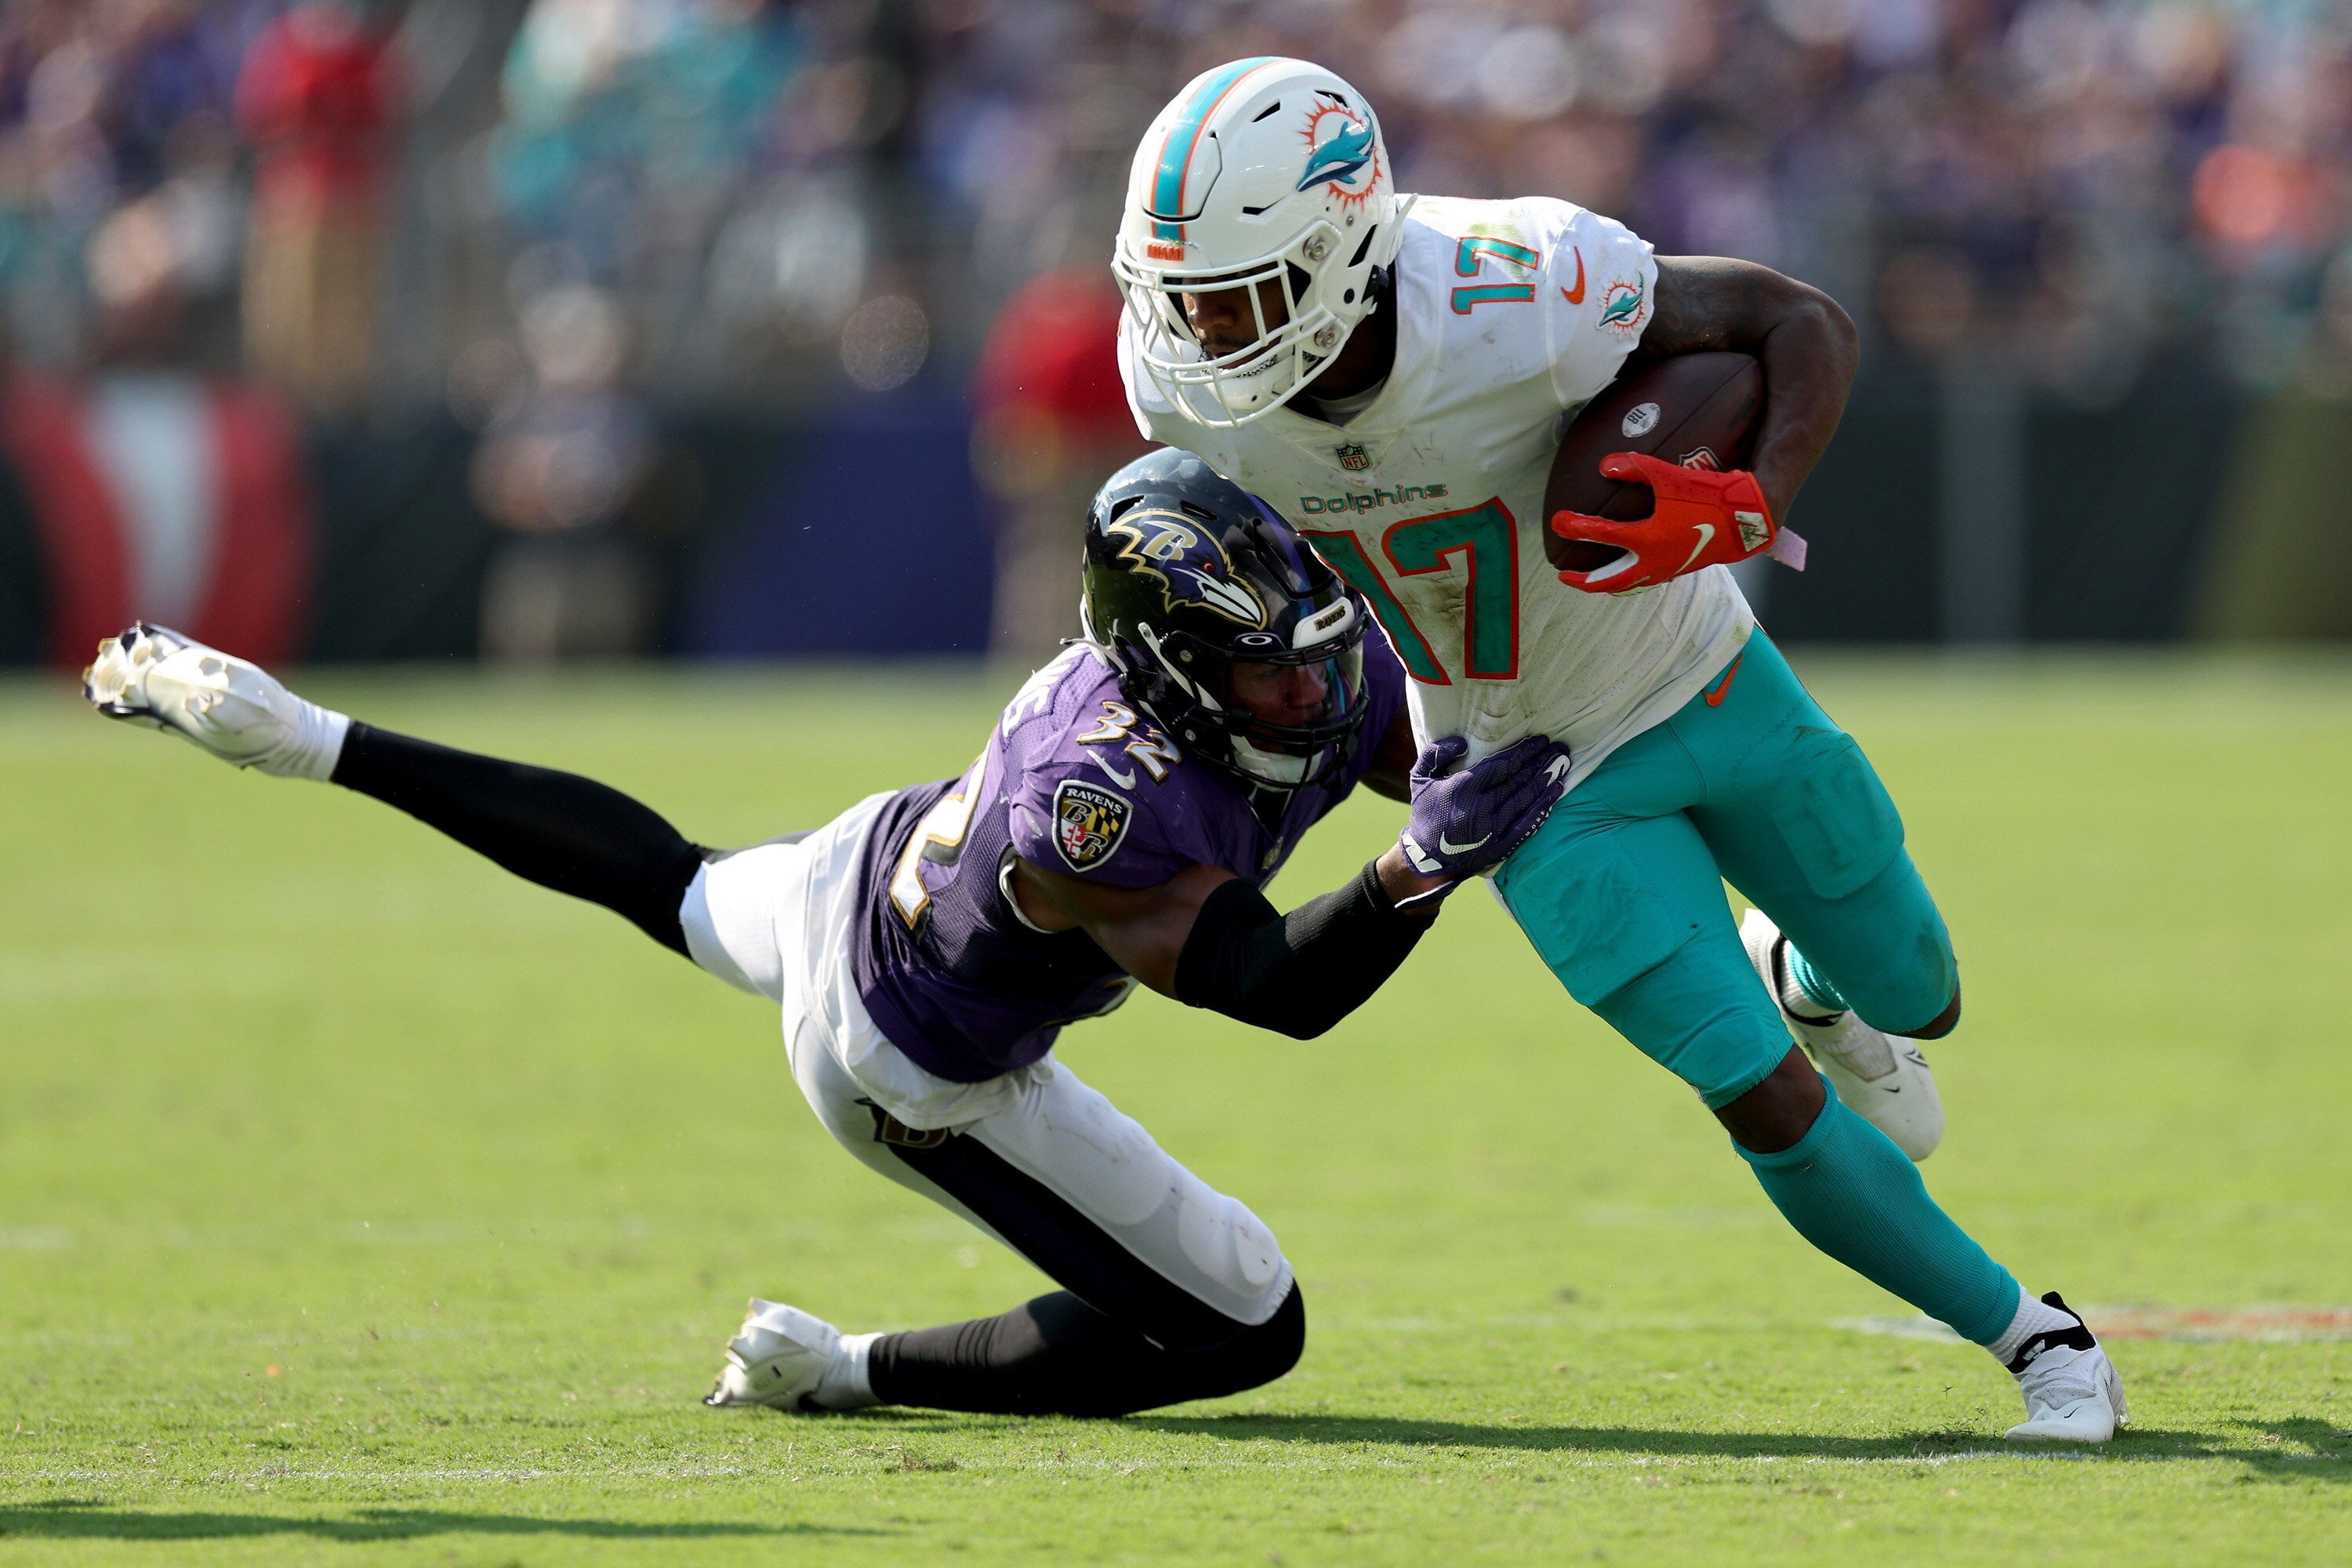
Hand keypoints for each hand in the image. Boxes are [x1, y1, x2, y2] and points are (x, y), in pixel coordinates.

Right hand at [1398, 734, 1572, 882]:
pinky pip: (1525, 825)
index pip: (1500, 766)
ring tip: (1562, 764)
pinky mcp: (1499, 847)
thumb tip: (1461, 742)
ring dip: (1546, 781)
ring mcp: (1490, 830)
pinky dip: (1542, 807)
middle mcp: (1478, 809)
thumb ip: (1435, 754)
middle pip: (1518, 781)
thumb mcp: (1419, 779)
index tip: (1540, 740)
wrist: (1426, 858)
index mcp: (1460, 789)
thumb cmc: (1425, 812)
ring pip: (1525, 800)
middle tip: (1559, 748)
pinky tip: (1555, 792)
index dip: (1523, 752)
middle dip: (1540, 762)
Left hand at [1550, 453, 1777, 593]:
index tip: (1557, 522)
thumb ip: (1637, 468)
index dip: (1577, 527)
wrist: (1748, 519)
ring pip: (1629, 585)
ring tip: (1592, 579)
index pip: (1602, 535)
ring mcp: (1668, 569)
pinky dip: (1630, 578)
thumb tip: (1604, 465)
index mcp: (1649, 540)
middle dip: (1584, 580)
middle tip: (1564, 575)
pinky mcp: (1681, 568)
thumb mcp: (1673, 476)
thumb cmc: (1711, 496)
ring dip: (1607, 583)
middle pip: (1610, 581)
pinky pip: (1647, 579)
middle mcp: (1655, 561)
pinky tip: (1629, 568)